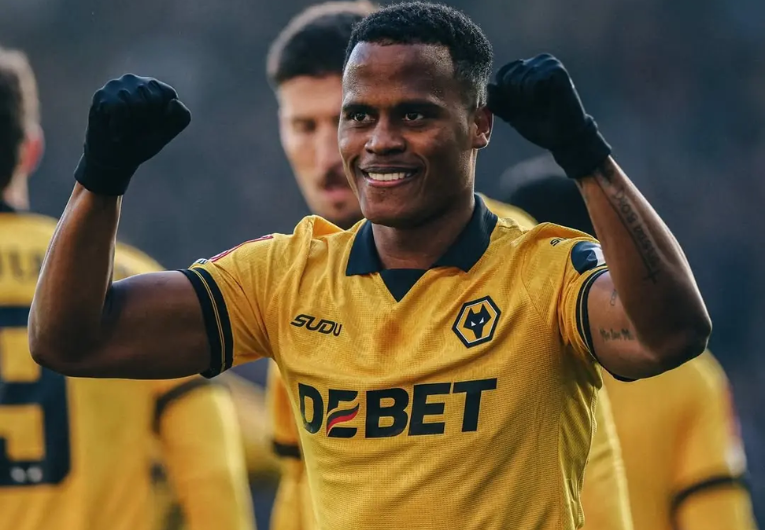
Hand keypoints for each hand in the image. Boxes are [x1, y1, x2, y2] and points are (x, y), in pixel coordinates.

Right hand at [74, 74, 190, 194]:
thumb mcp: (167, 133)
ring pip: (136, 104)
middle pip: (152, 100)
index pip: (168, 94)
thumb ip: (180, 118)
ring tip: (125, 128)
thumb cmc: (142, 143)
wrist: (114, 159)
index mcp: (157, 89)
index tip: (153, 126)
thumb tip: (174, 101)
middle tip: (136, 129)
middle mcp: (138, 82)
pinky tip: (115, 130)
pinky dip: (119, 126)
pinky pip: (118, 108)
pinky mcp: (103, 94)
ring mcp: (119, 85)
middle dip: (146, 121)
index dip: (162, 117)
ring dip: (132, 125)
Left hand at [487, 54, 610, 178]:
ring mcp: (549, 63)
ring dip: (527, 99)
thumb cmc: (539, 125)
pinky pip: (533, 82)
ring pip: (520, 79)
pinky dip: (537, 96)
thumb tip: (489, 86)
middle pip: (509, 77)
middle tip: (535, 107)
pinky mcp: (557, 70)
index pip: (502, 75)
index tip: (524, 107)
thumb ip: (498, 101)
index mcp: (528, 68)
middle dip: (517, 98)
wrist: (562, 137)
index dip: (507, 96)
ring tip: (543, 104)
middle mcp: (539, 61)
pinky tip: (549, 101)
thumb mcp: (512, 114)